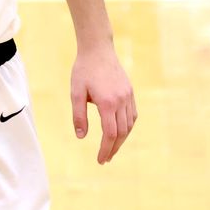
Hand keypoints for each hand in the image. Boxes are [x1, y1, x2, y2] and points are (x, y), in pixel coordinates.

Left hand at [70, 44, 135, 163]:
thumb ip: (79, 116)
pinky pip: (133, 115)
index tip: (100, 160)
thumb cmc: (83, 70)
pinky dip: (127, 127)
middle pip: (122, 133)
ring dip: (121, 139)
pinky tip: (120, 132)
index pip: (110, 134)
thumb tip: (81, 137)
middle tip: (105, 159)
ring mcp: (128, 96)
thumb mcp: (76, 93)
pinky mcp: (130, 92)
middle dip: (114, 148)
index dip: (105, 149)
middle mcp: (121, 101)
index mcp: (108, 103)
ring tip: (111, 149)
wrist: (98, 49)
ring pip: (129, 125)